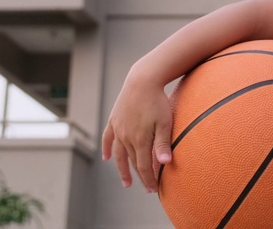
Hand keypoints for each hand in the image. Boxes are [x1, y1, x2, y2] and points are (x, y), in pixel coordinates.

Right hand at [101, 70, 174, 192]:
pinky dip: (107, 148)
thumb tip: (166, 163)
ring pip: (119, 154)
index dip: (148, 180)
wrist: (142, 80)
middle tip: (147, 187)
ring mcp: (118, 129)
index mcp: (139, 140)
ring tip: (126, 182)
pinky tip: (106, 158)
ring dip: (122, 169)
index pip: (144, 167)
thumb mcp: (164, 122)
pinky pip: (108, 138)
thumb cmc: (157, 101)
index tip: (154, 190)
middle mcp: (126, 137)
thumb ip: (163, 143)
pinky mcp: (114, 120)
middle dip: (140, 176)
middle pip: (132, 162)